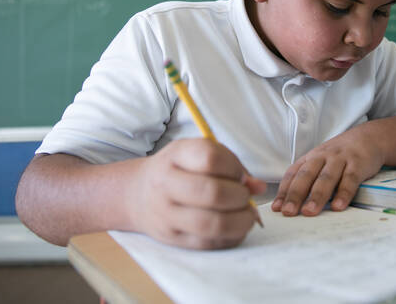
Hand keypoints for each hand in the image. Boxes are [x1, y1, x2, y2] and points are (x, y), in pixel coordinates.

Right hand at [129, 138, 265, 248]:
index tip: (240, 175)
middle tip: (245, 196)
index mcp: (175, 155)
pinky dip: (231, 236)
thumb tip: (258, 187)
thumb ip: (229, 164)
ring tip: (247, 214)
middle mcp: (165, 184)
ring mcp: (166, 215)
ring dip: (240, 220)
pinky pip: (208, 243)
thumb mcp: (195, 154)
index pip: (210, 158)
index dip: (234, 167)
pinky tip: (235, 227)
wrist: (137, 194)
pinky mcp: (172, 238)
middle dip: (240, 196)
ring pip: (212, 224)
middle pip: (213, 193)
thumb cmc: (177, 170)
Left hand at [271, 128, 383, 216]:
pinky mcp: (358, 164)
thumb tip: (293, 203)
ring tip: (309, 212)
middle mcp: (322, 157)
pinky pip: (349, 179)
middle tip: (288, 212)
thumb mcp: (321, 161)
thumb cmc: (340, 155)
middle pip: (306, 176)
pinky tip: (337, 206)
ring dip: (316, 196)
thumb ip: (309, 178)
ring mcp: (340, 159)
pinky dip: (343, 193)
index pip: (293, 174)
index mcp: (310, 158)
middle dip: (295, 195)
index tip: (276, 208)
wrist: (368, 137)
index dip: (284, 191)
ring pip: (326, 178)